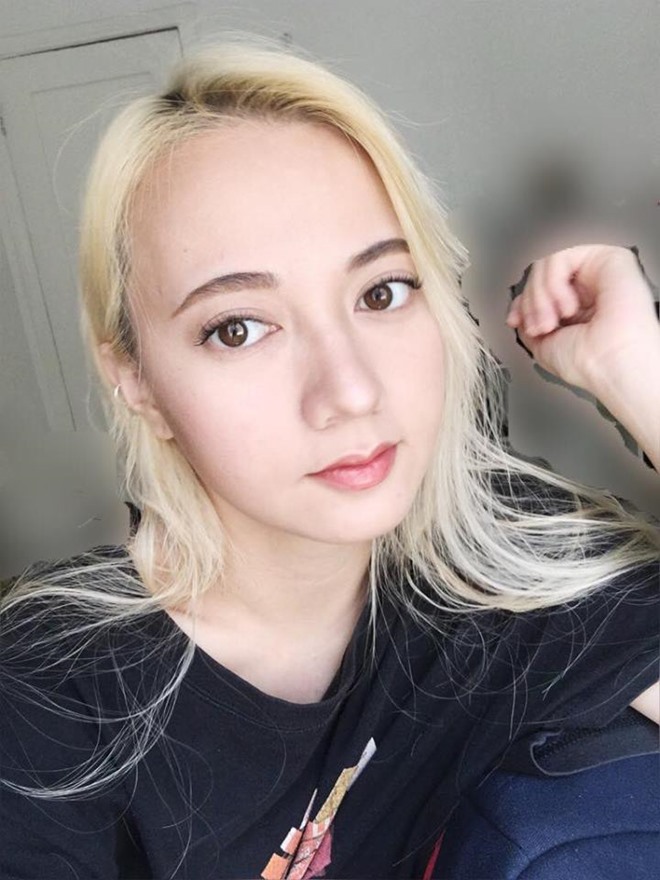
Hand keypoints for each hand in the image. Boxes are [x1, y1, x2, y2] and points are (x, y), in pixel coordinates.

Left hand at [506, 244, 659, 395]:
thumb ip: (530, 319)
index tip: (514, 320)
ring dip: (539, 297)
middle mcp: (587, 290)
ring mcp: (596, 273)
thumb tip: (519, 308)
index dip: (521, 303)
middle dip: (530, 303)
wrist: (609, 363)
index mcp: (577, 310)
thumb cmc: (586, 362)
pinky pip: (559, 258)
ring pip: (546, 265)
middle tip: (540, 327)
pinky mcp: (606, 258)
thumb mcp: (543, 345)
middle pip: (539, 276)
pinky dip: (553, 284)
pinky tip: (569, 307)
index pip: (540, 290)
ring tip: (552, 321)